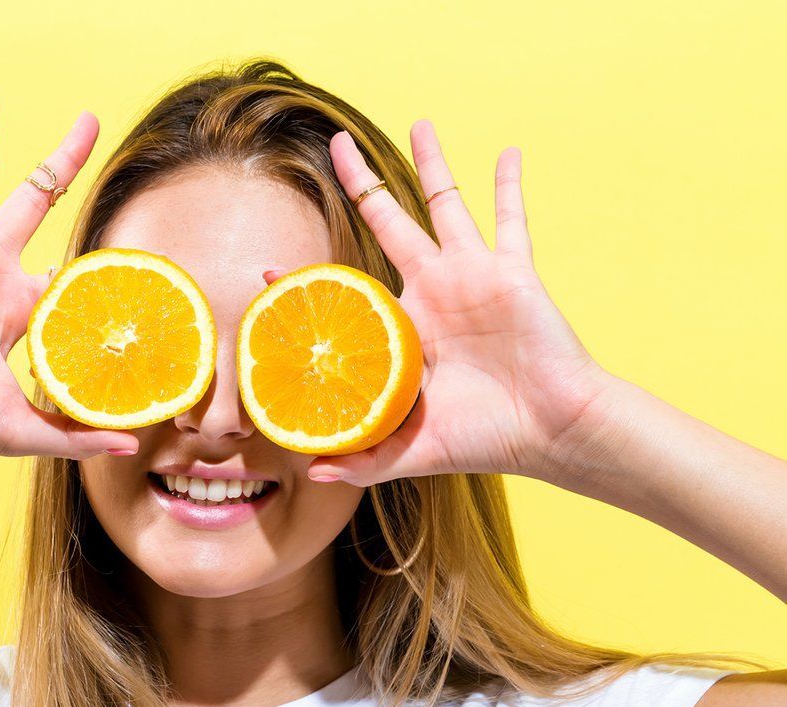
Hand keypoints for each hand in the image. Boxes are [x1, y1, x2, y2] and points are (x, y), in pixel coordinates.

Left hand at [266, 120, 615, 485]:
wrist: (550, 432)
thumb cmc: (484, 439)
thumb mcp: (412, 451)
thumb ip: (364, 460)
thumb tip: (312, 472)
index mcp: (402, 330)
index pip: (344, 293)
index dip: (306, 284)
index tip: (267, 272)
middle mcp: (432, 292)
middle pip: (388, 222)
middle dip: (361, 184)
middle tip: (336, 143)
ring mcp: (471, 276)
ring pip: (445, 204)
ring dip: (432, 163)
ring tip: (418, 122)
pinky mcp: (511, 272)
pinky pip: (511, 219)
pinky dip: (510, 185)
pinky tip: (507, 152)